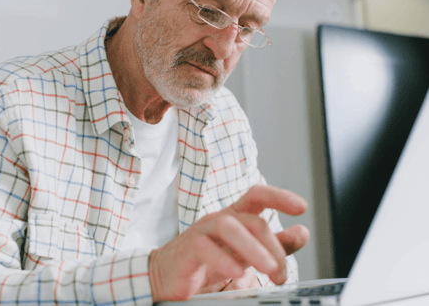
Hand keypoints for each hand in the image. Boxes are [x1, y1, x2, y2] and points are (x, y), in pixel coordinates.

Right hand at [148, 184, 309, 301]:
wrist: (168, 275)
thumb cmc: (207, 261)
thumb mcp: (247, 254)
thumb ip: (274, 245)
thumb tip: (302, 233)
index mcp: (235, 218)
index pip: (257, 196)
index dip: (279, 196)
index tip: (301, 207)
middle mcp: (220, 219)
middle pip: (251, 220)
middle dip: (272, 245)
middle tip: (281, 272)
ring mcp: (202, 231)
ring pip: (229, 227)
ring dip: (253, 249)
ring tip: (269, 270)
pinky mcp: (188, 248)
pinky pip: (205, 247)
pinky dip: (222, 259)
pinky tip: (235, 272)